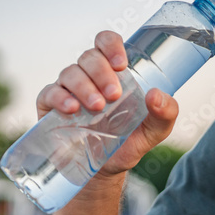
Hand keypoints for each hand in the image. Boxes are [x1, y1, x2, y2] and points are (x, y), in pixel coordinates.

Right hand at [36, 30, 178, 175]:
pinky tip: (72, 109)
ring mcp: (67, 89)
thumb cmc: (128, 142)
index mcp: (112, 72)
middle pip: (89, 57)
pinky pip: (49, 93)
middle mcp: (88, 75)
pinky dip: (60, 97)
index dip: (111, 45)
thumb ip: (165, 113)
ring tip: (97, 107)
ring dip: (84, 86)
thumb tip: (156, 95)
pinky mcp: (49, 107)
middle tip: (114, 95)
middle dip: (102, 73)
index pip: (106, 42)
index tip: (121, 64)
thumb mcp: (154, 131)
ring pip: (70, 72)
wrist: (105, 172)